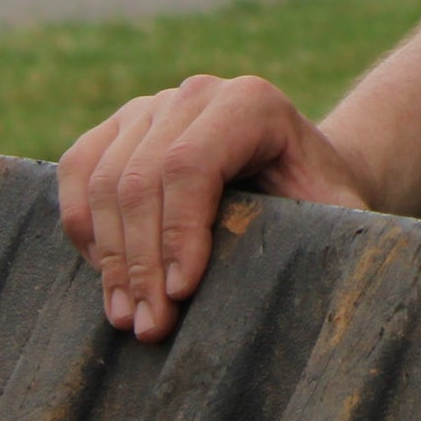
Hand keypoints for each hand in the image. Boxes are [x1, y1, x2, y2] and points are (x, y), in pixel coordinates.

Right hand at [55, 74, 372, 341]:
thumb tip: (324, 288)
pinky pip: (77, 170)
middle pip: (140, 178)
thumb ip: (339, 236)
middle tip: (150, 327)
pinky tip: (104, 276)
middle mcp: (196, 94)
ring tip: (128, 317)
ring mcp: (151, 105)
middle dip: (141, 262)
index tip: (182, 296)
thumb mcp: (343, 216)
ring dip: (109, 258)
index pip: (190, 164)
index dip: (178, 232)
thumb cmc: (322, 205)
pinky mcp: (119, 127)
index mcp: (252, 104)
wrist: (300, 178)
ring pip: (103, 180)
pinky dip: (81, 227)